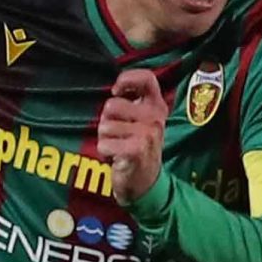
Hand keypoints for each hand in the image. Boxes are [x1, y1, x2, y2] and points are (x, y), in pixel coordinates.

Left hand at [96, 68, 167, 202]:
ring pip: (104, 126)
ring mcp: (147, 134)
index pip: (146, 78)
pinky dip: (104, 153)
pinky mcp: (136, 150)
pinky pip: (104, 144)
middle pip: (112, 105)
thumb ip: (133, 102)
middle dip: (107, 120)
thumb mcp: (143, 121)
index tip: (117, 91)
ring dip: (105, 138)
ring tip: (118, 146)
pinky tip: (116, 158)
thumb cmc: (138, 147)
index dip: (127, 79)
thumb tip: (115, 90)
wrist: (146, 183)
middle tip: (118, 134)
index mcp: (157, 106)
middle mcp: (155, 118)